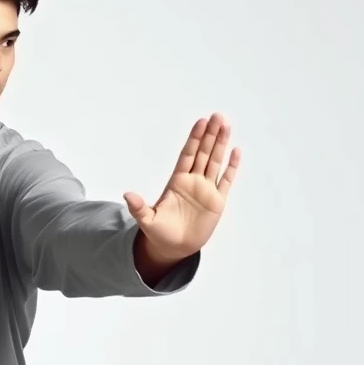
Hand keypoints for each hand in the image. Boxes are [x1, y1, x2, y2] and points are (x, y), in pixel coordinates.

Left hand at [123, 113, 240, 258]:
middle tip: (217, 116)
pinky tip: (236, 151)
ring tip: (226, 125)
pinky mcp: (217, 201)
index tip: (200, 122)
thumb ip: (139, 207)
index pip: (187, 155)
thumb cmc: (159, 233)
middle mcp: (193, 182)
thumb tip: (127, 195)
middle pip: (203, 153)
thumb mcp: (147, 220)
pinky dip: (232, 167)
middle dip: (210, 135)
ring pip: (215, 162)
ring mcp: (206, 190)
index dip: (194, 139)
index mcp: (177, 182)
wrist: (173, 248)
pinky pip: (226, 181)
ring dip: (221, 144)